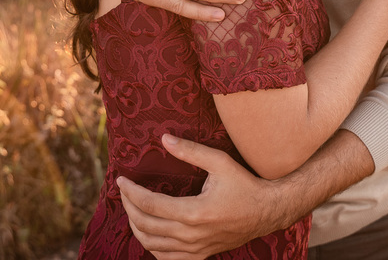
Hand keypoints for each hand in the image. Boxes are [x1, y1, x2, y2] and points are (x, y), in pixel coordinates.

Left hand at [117, 134, 285, 259]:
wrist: (267, 212)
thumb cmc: (244, 185)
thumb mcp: (220, 162)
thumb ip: (191, 151)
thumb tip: (163, 139)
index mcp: (194, 212)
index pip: (149, 204)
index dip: (131, 192)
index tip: (121, 180)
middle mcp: (191, 235)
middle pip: (145, 225)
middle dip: (129, 207)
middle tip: (124, 192)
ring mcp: (195, 249)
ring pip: (151, 245)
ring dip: (136, 227)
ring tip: (132, 209)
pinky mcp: (199, 256)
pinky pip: (166, 258)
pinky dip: (151, 246)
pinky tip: (148, 232)